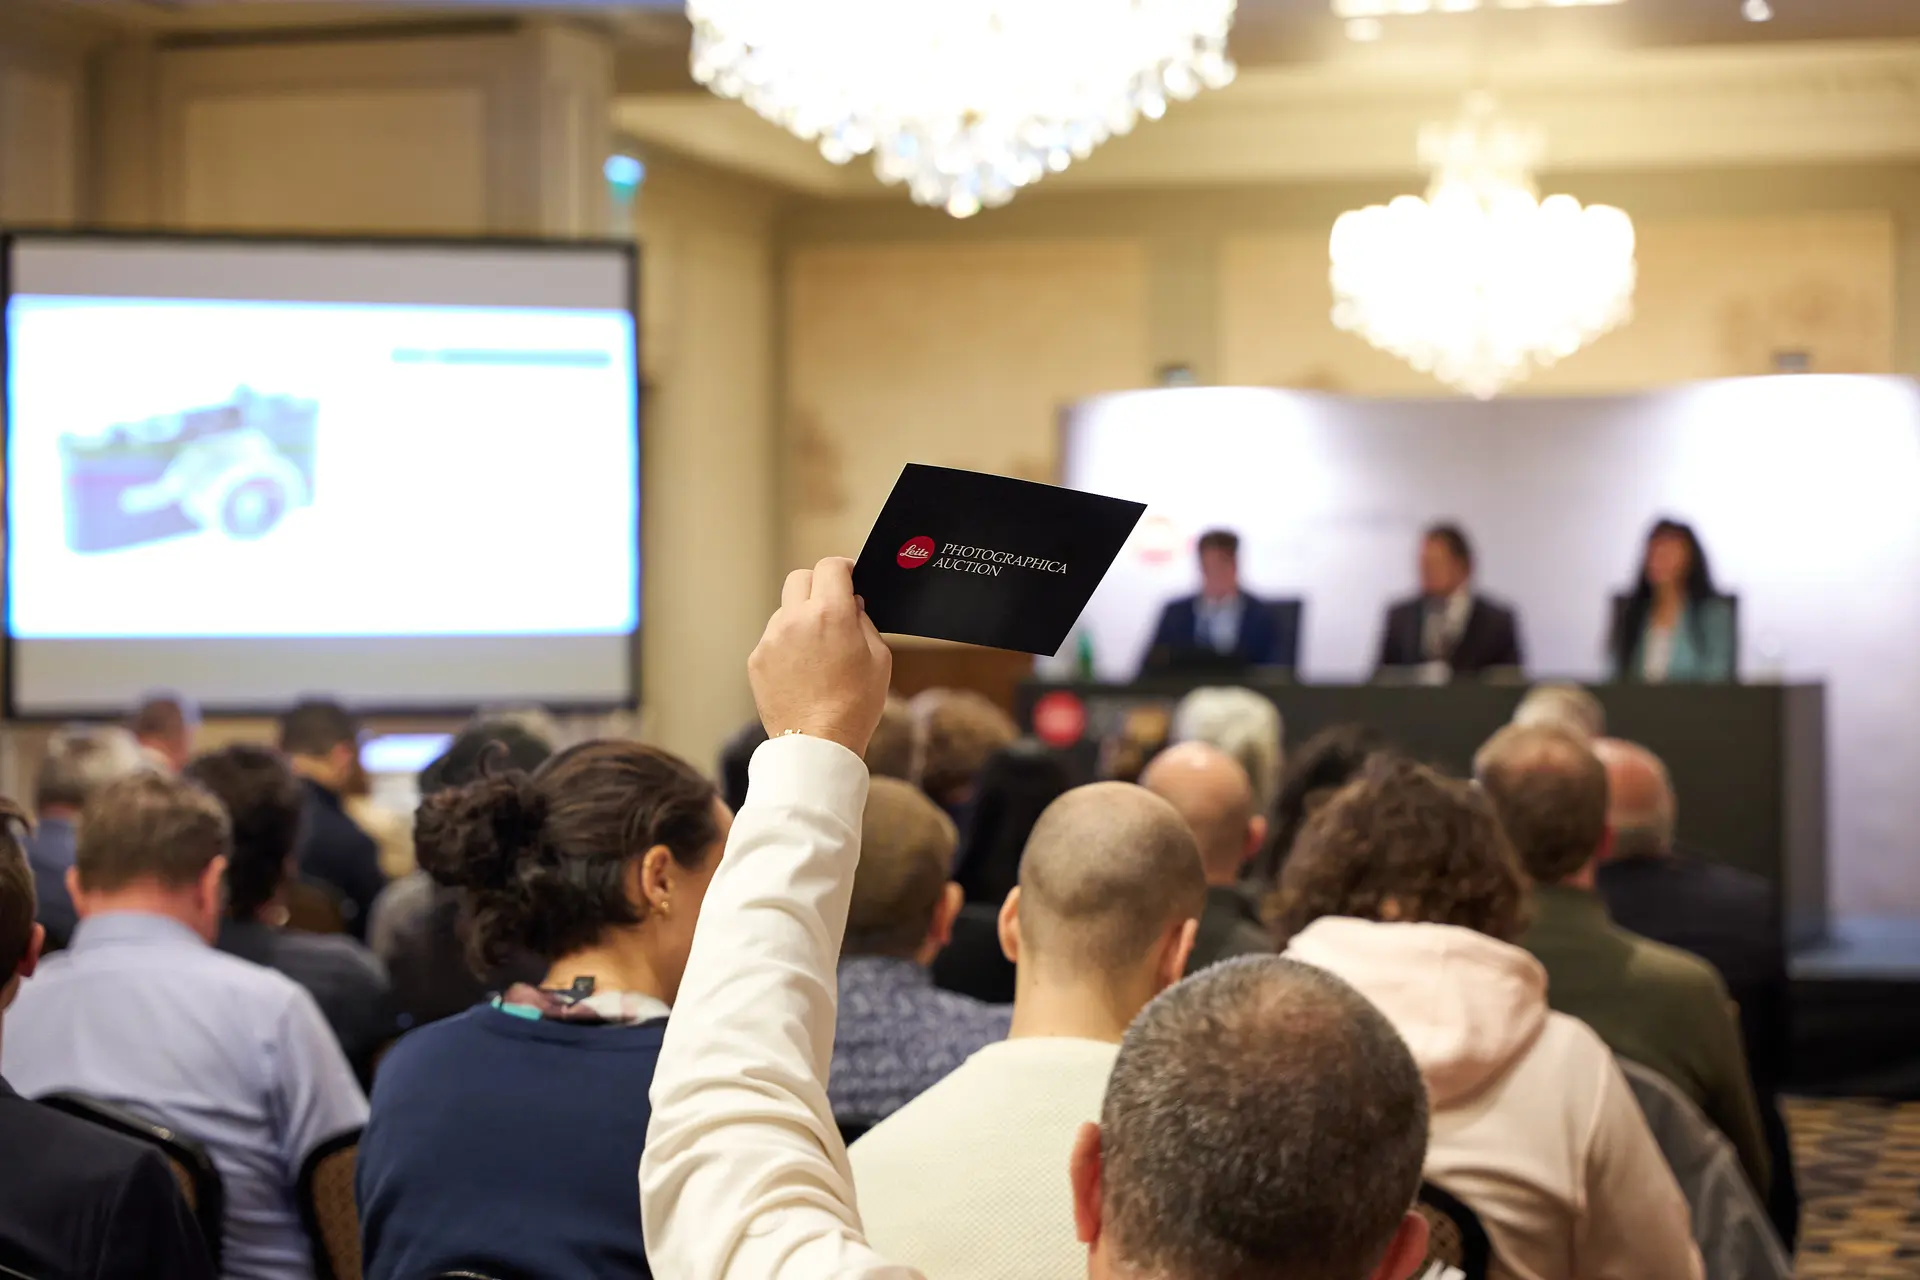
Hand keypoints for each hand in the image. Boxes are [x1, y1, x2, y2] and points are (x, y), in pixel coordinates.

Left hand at [749, 557, 892, 755]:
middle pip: (800, 577)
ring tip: (818, 651)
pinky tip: (802, 671)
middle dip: (818, 585)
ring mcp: (771, 639)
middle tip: (832, 605)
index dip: (843, 568)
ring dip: (801, 617)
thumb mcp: (879, 659)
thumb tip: (852, 604)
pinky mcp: (757, 660)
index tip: (849, 578)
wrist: (818, 744)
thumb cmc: (855, 705)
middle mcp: (795, 619)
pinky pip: (773, 639)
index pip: (830, 567)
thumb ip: (865, 622)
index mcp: (830, 613)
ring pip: (785, 610)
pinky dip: (787, 645)